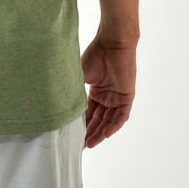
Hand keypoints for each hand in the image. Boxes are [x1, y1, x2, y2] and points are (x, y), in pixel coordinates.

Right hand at [81, 31, 136, 147]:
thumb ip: (75, 91)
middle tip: (81, 144)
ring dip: (101, 132)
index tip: (74, 135)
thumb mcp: (80, 76)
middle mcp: (108, 95)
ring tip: (90, 143)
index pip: (90, 112)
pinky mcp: (127, 96)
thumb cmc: (96, 55)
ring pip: (109, 120)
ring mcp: (117, 96)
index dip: (83, 124)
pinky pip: (121, 116)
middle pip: (99, 119)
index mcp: (97, 90)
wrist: (112, 43)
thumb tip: (61, 105)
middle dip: (91, 132)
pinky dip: (114, 126)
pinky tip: (105, 134)